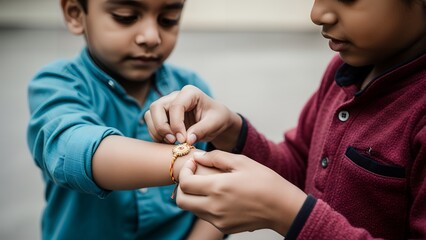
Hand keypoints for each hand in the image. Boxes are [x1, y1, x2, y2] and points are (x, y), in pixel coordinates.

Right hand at [144, 85, 241, 150]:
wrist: (215, 121)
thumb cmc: (217, 119)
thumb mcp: (215, 123)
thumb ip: (202, 129)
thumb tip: (188, 139)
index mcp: (190, 93)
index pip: (175, 106)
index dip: (176, 124)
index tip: (183, 140)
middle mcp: (175, 96)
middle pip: (156, 107)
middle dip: (161, 126)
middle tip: (173, 141)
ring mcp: (167, 105)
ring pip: (150, 115)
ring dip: (157, 131)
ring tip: (171, 143)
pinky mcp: (163, 116)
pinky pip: (152, 124)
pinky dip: (157, 135)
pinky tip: (169, 143)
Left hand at [176, 151, 306, 235]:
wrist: (283, 207)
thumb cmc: (265, 181)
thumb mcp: (242, 162)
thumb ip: (216, 157)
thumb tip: (198, 156)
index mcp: (218, 188)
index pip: (185, 183)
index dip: (185, 171)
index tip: (194, 164)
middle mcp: (214, 207)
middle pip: (181, 200)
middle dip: (182, 186)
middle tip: (193, 175)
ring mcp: (218, 219)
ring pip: (192, 209)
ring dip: (193, 195)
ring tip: (207, 184)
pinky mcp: (224, 227)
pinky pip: (205, 215)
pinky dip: (204, 204)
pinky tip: (219, 195)